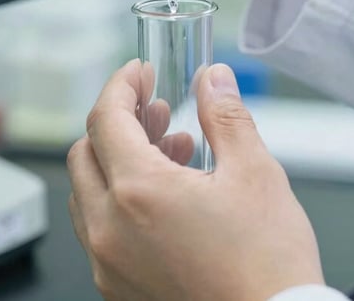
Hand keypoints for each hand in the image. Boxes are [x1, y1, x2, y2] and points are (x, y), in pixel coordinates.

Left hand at [67, 60, 324, 300]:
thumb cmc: (266, 266)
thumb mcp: (254, 173)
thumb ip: (225, 115)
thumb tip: (213, 80)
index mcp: (139, 193)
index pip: (105, 118)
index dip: (122, 85)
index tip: (139, 73)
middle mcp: (110, 230)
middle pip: (86, 152)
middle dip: (118, 120)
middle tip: (156, 108)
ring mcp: (109, 264)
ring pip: (89, 191)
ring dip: (119, 159)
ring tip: (171, 148)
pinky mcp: (118, 288)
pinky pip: (100, 229)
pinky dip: (121, 198)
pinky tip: (168, 192)